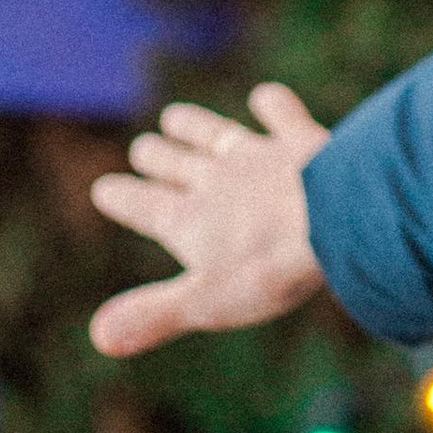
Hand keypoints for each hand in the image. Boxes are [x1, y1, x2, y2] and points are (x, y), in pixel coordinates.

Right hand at [89, 84, 329, 356]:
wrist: (334, 214)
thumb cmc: (269, 267)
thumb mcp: (206, 301)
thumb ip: (154, 315)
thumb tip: (98, 336)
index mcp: (188, 220)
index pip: (144, 206)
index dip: (122, 198)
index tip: (102, 188)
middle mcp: (217, 181)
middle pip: (178, 165)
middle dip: (157, 157)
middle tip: (142, 146)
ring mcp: (259, 156)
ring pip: (217, 136)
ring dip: (195, 126)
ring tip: (174, 115)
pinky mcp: (301, 141)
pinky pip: (282, 115)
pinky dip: (272, 104)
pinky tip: (265, 95)